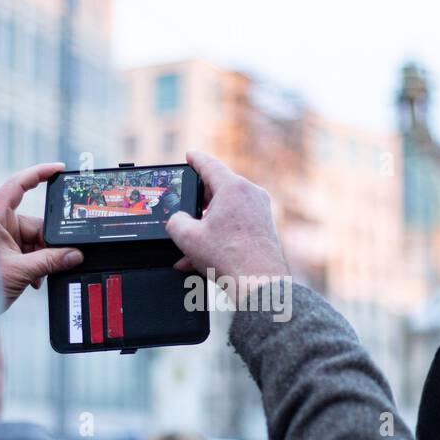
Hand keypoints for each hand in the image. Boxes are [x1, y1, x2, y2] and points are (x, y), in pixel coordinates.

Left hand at [0, 163, 83, 310]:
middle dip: (47, 244)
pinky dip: (34, 265)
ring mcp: (0, 239)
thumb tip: (74, 255)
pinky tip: (34, 280)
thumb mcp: (20, 270)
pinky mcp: (3, 253)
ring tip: (38, 276)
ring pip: (33, 242)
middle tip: (60, 259)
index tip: (58, 169)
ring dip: (41, 259)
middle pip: (34, 225)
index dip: (39, 173)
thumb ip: (51, 261)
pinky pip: (26, 253)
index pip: (18, 185)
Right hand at [166, 151, 290, 299]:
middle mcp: (251, 195)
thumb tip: (178, 220)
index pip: (209, 165)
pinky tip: (202, 258)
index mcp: (233, 188)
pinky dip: (218, 236)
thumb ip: (175, 221)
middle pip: (218, 190)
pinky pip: (235, 225)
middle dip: (198, 204)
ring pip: (225, 212)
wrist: (259, 284)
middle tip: (184, 213)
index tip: (189, 156)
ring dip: (205, 227)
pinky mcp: (264, 228)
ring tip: (188, 248)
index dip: (195, 159)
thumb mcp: (187, 237)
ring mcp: (260, 211)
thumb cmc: (230, 258)